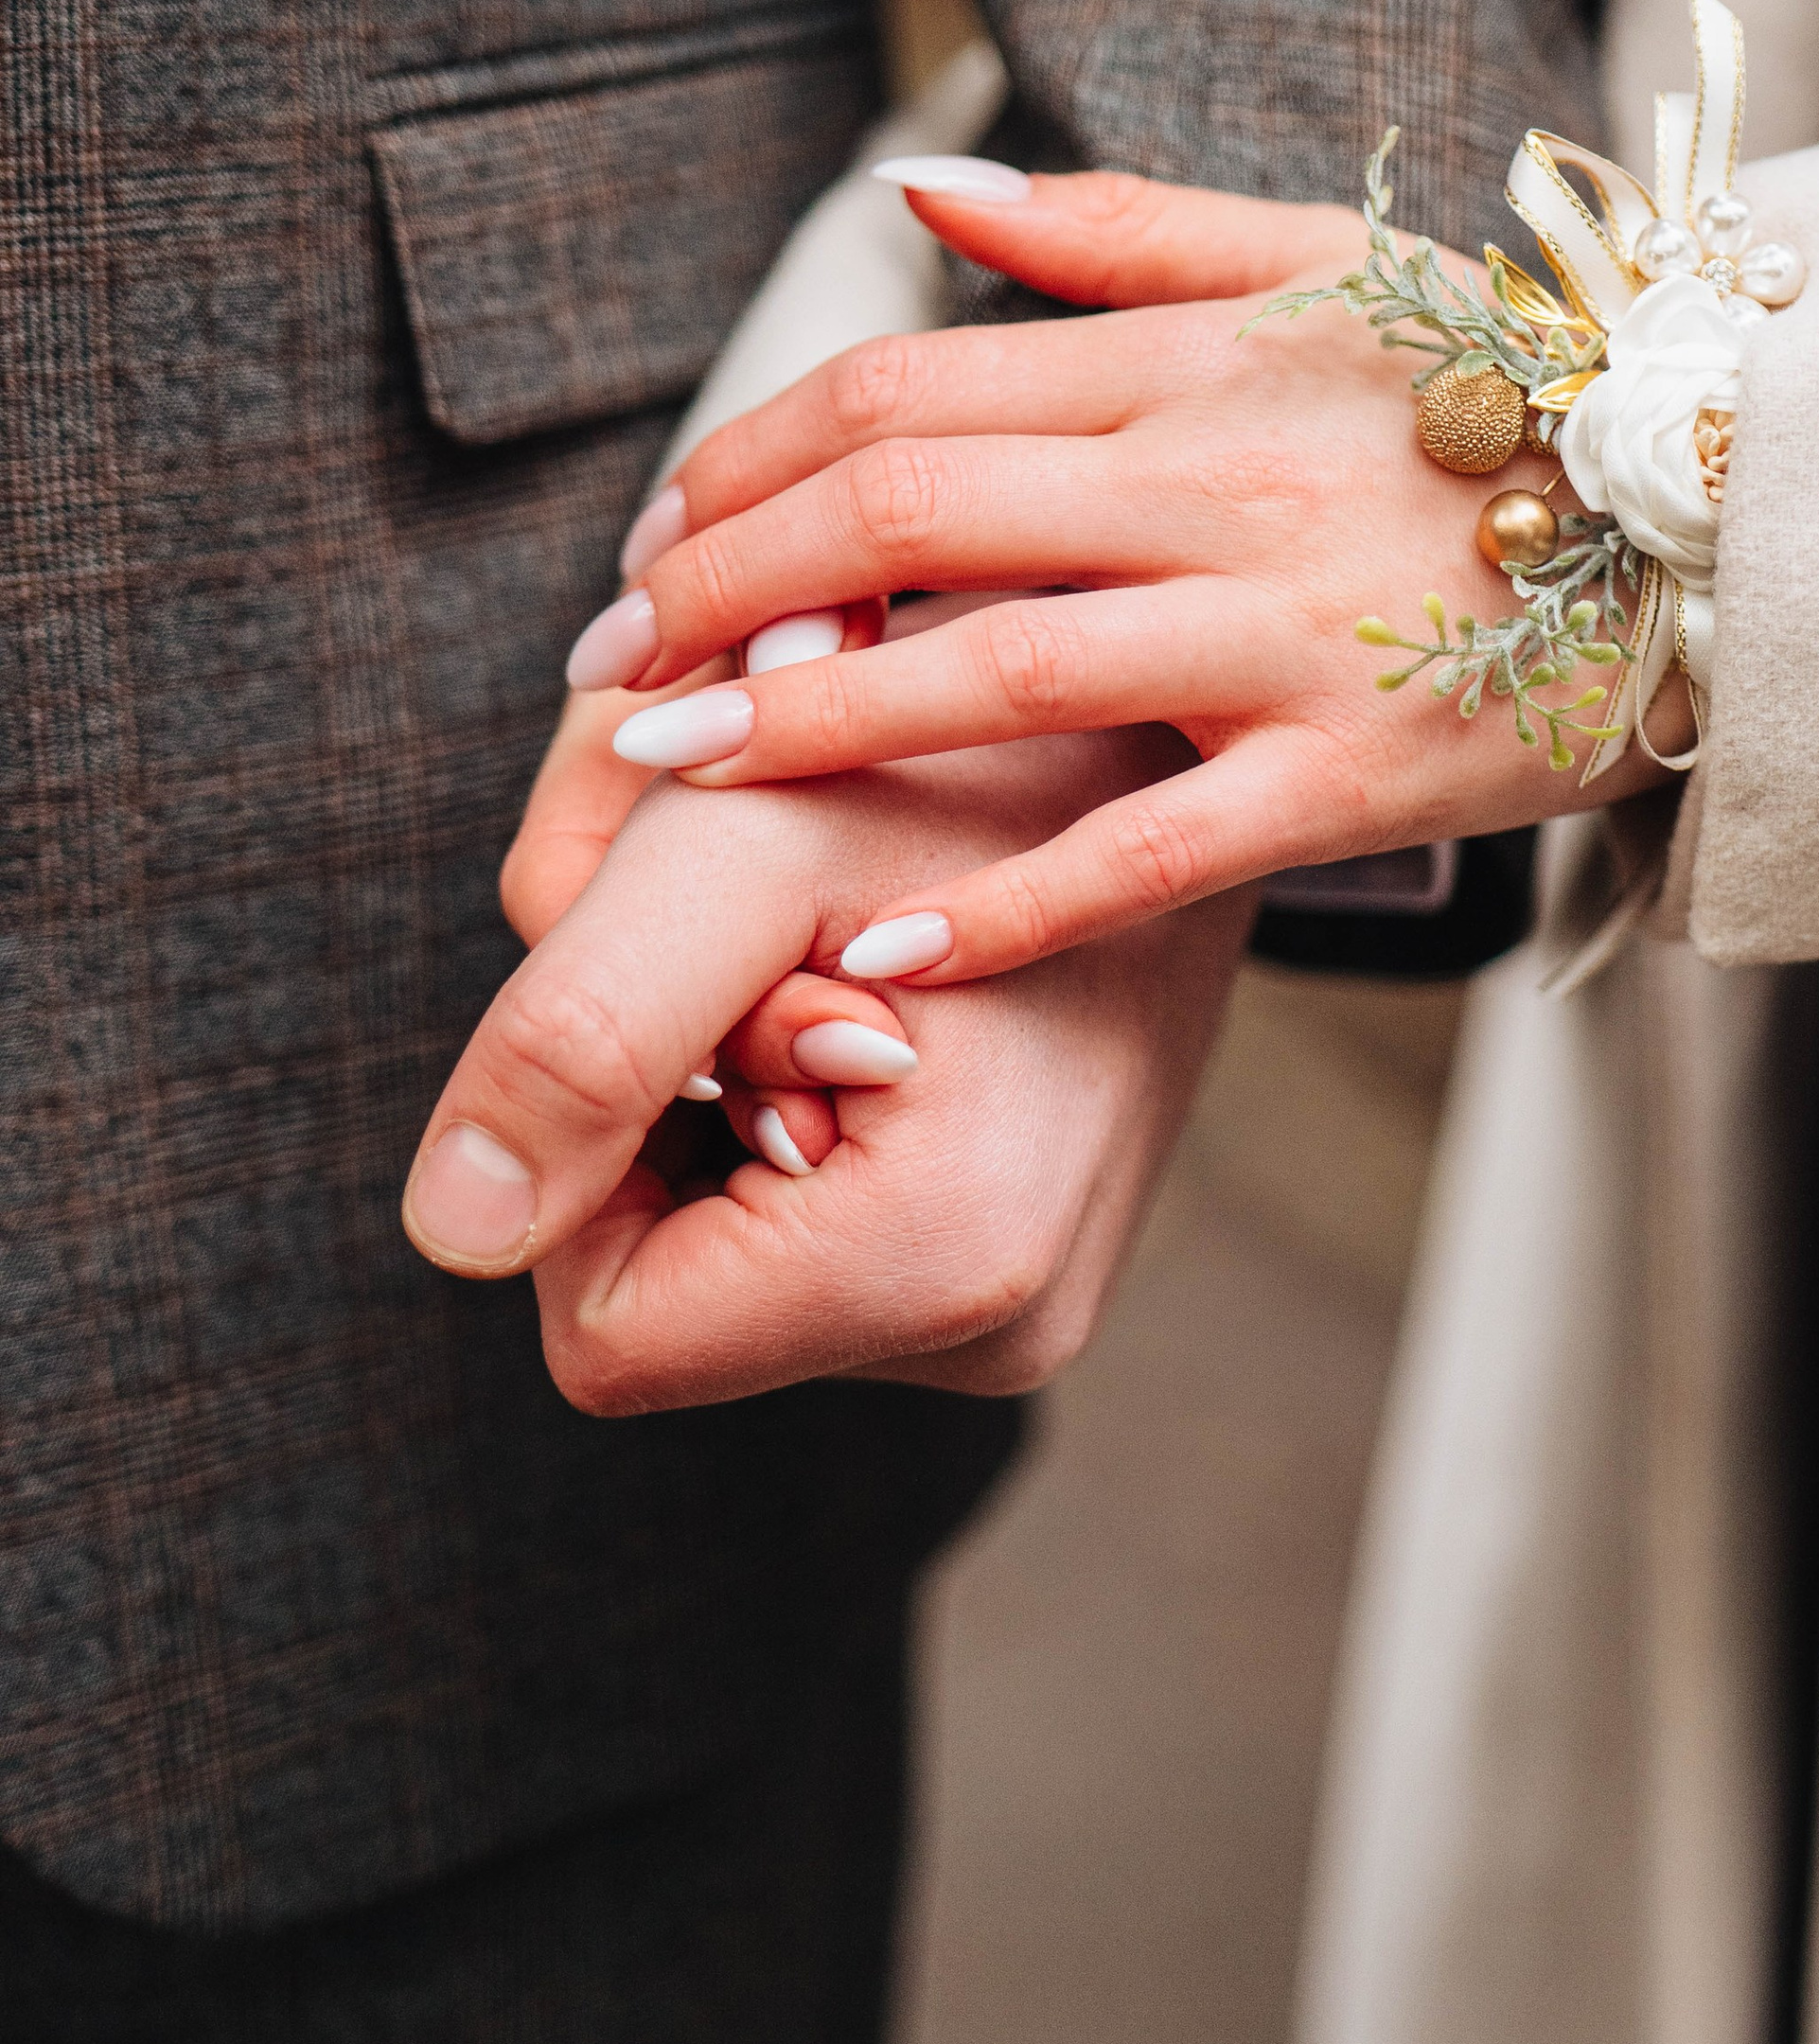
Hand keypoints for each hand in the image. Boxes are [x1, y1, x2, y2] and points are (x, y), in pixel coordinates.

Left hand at [403, 730, 1249, 1408]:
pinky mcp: (1020, 1264)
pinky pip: (808, 1228)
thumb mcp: (730, 846)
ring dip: (719, 1085)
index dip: (589, 1152)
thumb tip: (454, 1233)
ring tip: (830, 943)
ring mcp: (1022, 1309)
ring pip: (729, 1253)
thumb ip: (575, 1035)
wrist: (1139, 713)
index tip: (712, 987)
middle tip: (777, 939)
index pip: (607, 1331)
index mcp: (947, 1263)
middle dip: (664, 1100)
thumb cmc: (946, 739)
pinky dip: (787, 1092)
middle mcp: (1007, 1331)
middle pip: (670, 1291)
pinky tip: (866, 979)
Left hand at [554, 170, 1687, 981]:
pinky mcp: (1357, 772)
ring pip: (991, 675)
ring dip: (802, 728)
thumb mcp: (1325, 262)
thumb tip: (923, 185)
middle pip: (901, 517)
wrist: (1736, 507)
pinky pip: (1148, 850)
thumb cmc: (1510, 389)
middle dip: (718, 591)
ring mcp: (1287, 633)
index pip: (901, 394)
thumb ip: (1113, 231)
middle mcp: (1218, 484)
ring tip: (666, 774)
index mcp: (1195, 360)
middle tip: (610, 667)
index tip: (656, 540)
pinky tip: (875, 943)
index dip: (745, 465)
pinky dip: (1006, 901)